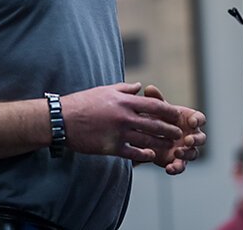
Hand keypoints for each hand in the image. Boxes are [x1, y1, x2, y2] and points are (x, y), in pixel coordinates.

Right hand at [61, 82, 185, 162]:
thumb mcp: (105, 90)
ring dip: (160, 143)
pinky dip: (143, 155)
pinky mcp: (110, 147)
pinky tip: (151, 156)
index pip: (153, 105)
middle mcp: (124, 117)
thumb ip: (125, 89)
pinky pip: (132, 153)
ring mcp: (118, 133)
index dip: (168, 111)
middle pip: (154, 124)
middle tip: (179, 134)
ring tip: (170, 146)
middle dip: (168, 129)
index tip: (177, 114)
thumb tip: (140, 86)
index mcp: (124, 101)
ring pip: (146, 140)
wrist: (63, 119)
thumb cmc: (84, 102)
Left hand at [143, 84, 205, 174]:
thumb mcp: (156, 108)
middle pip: (201, 138)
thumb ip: (155, 99)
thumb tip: (149, 88)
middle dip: (196, 139)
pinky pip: (181, 167)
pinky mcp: (177, 161)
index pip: (200, 119)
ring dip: (187, 154)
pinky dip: (176, 168)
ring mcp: (186, 149)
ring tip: (177, 152)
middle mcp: (191, 135)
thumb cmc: (158, 117)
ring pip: (193, 153)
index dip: (198, 120)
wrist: (148, 134)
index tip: (192, 122)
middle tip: (188, 140)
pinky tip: (169, 168)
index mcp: (190, 119)